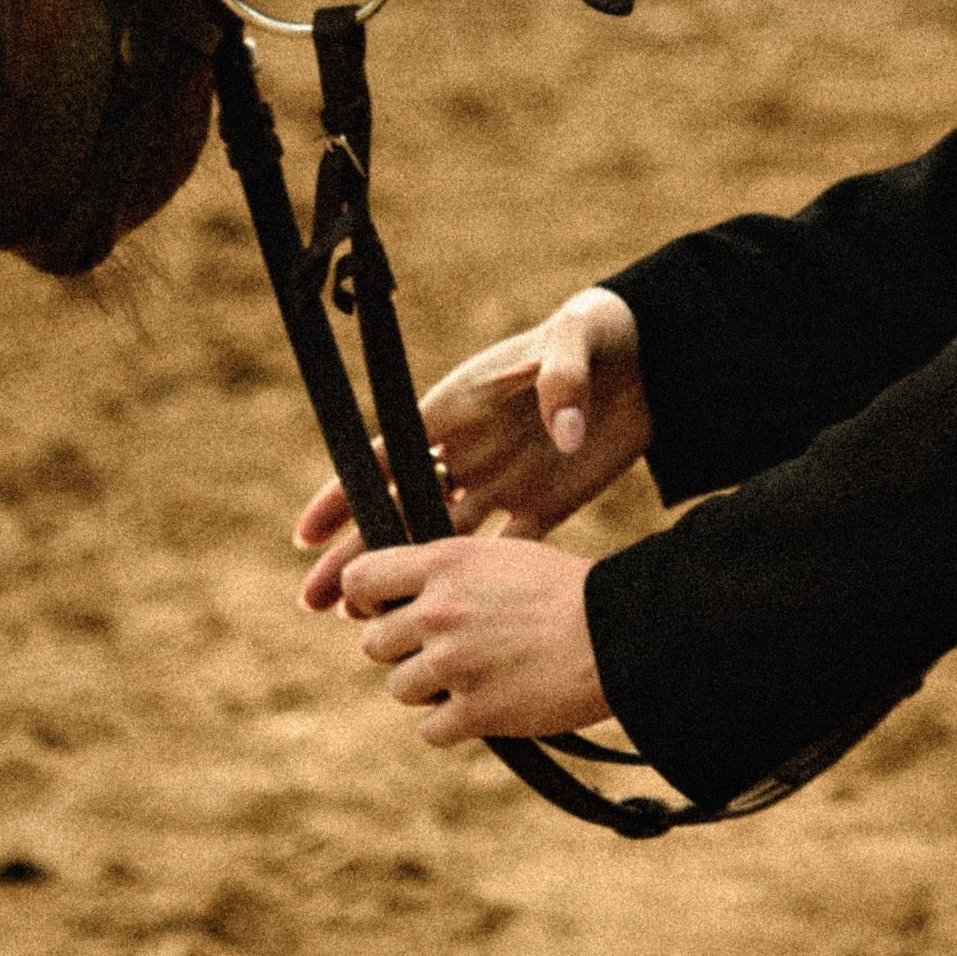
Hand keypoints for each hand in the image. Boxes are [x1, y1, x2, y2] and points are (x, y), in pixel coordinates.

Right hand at [296, 286, 649, 611]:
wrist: (651, 357)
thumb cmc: (600, 332)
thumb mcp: (578, 339)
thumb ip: (564, 381)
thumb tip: (564, 436)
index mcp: (460, 407)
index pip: (389, 454)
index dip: (345, 493)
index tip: (305, 535)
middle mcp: (471, 451)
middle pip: (400, 509)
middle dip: (357, 554)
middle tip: (314, 602)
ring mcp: (503, 481)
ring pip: (439, 540)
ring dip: (402, 578)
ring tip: (359, 621)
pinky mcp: (544, 503)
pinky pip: (503, 550)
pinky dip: (476, 585)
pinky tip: (446, 623)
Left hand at [335, 534, 606, 743]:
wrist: (620, 632)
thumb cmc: (566, 590)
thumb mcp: (500, 555)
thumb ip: (445, 573)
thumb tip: (393, 601)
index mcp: (445, 561)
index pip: (359, 580)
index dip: (367, 599)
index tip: (387, 609)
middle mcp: (440, 610)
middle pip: (373, 642)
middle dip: (402, 649)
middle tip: (445, 648)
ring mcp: (454, 663)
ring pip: (399, 687)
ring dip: (428, 688)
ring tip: (475, 674)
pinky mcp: (475, 711)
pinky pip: (430, 729)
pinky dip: (453, 723)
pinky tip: (486, 704)